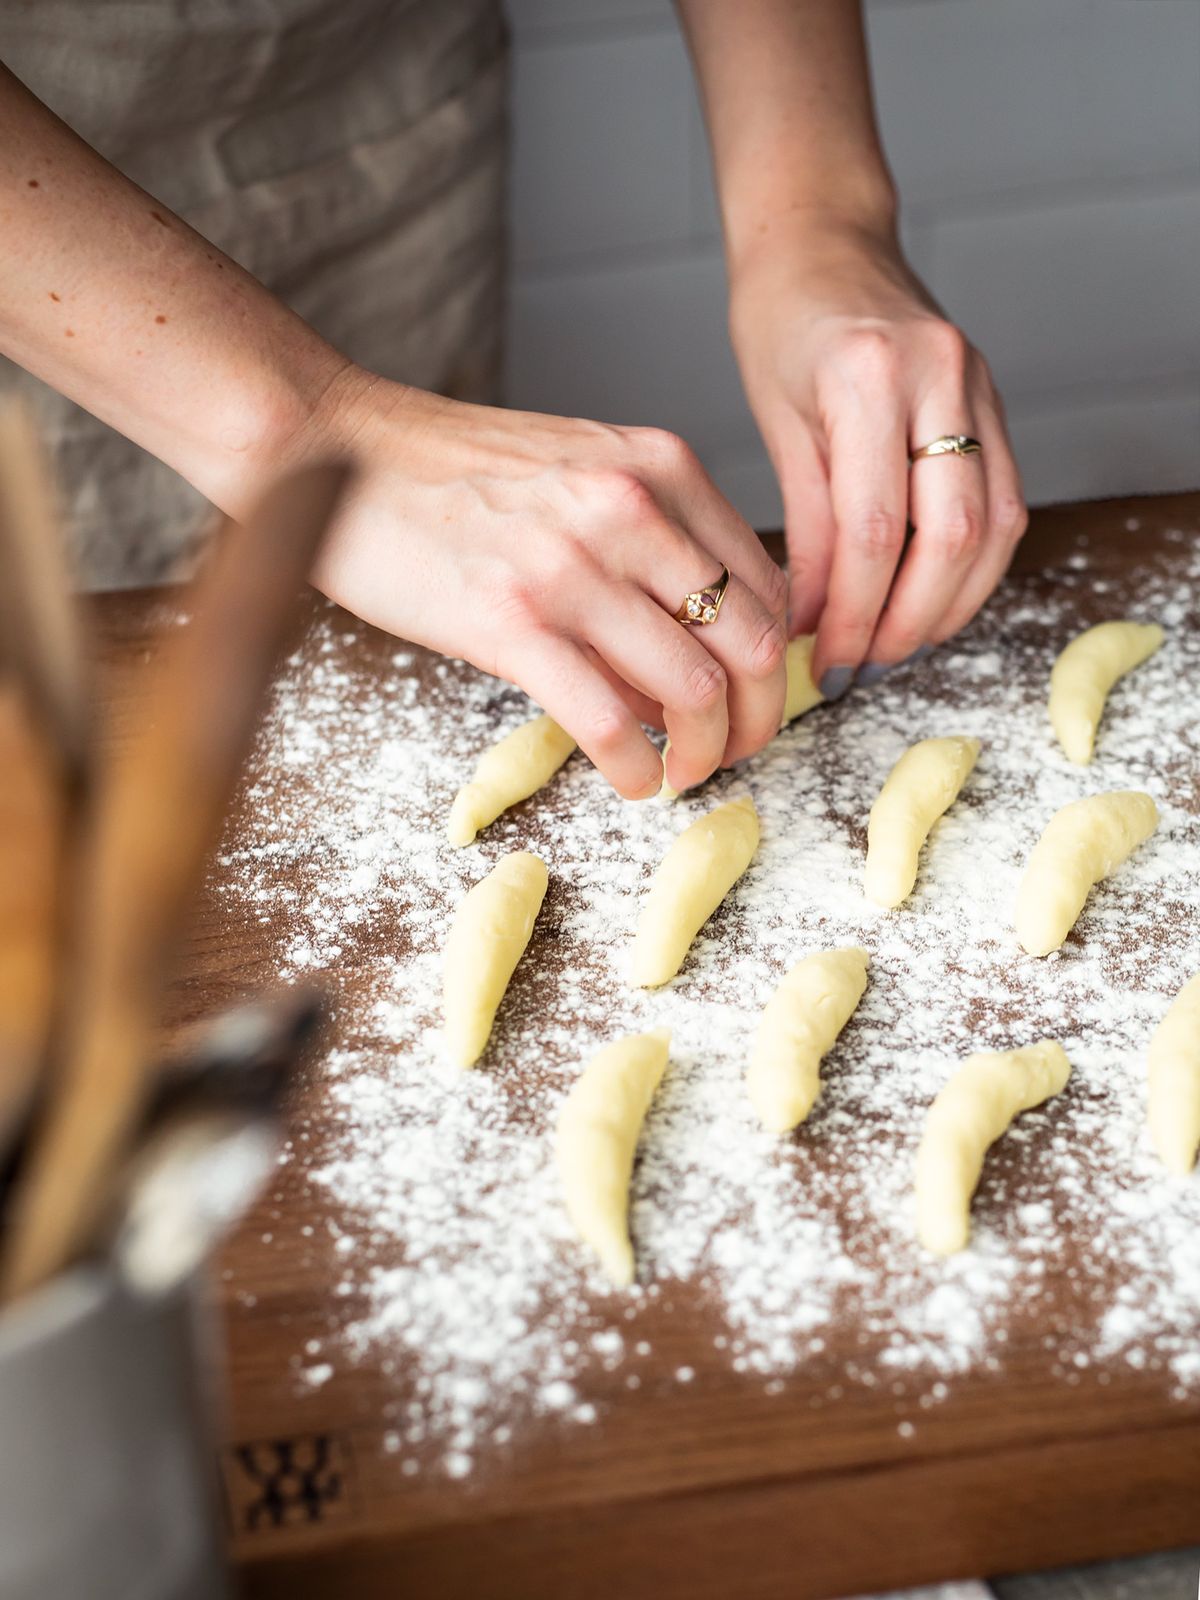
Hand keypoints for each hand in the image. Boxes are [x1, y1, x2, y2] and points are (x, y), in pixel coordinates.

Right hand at [303, 375, 786, 796]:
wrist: (335, 451)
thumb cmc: (453, 474)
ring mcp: (572, 565)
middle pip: (750, 644)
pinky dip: (635, 769)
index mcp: (661, 469)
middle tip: (732, 754)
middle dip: (757, 721)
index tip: (750, 702)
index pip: (767, 586)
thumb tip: (692, 667)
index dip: (774, 664)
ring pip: (694, 690)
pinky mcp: (512, 622)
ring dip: (702, 754)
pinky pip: (610, 721)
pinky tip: (629, 781)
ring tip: (680, 774)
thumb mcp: (580, 477)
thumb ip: (650, 549)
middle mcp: (632, 509)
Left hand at [730, 217, 1027, 695]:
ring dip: (950, 604)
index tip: (824, 656)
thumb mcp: (776, 422)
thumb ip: (804, 525)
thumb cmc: (782, 325)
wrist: (824, 241)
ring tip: (897, 645)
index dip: (852, 610)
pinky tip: (932, 599)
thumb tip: (813, 622)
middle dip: (906, 620)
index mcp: (868, 377)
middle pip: (949, 536)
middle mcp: (939, 377)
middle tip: (863, 664)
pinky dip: (974, 565)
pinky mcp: (996, 402)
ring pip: (994, 527)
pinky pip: (1005, 502)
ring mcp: (979, 386)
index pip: (874, 528)